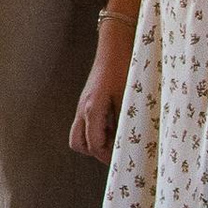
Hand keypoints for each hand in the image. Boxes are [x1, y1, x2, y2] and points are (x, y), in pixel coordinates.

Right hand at [69, 31, 128, 163]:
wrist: (115, 46)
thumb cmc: (123, 69)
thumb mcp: (128, 97)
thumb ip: (125, 122)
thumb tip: (128, 143)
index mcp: (92, 110)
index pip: (94, 145)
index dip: (108, 157)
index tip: (124, 160)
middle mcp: (83, 109)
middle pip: (79, 144)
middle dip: (96, 152)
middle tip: (116, 150)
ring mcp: (83, 105)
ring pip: (80, 134)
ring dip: (95, 140)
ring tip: (116, 135)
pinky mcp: (87, 100)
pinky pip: (86, 123)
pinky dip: (97, 129)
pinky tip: (114, 121)